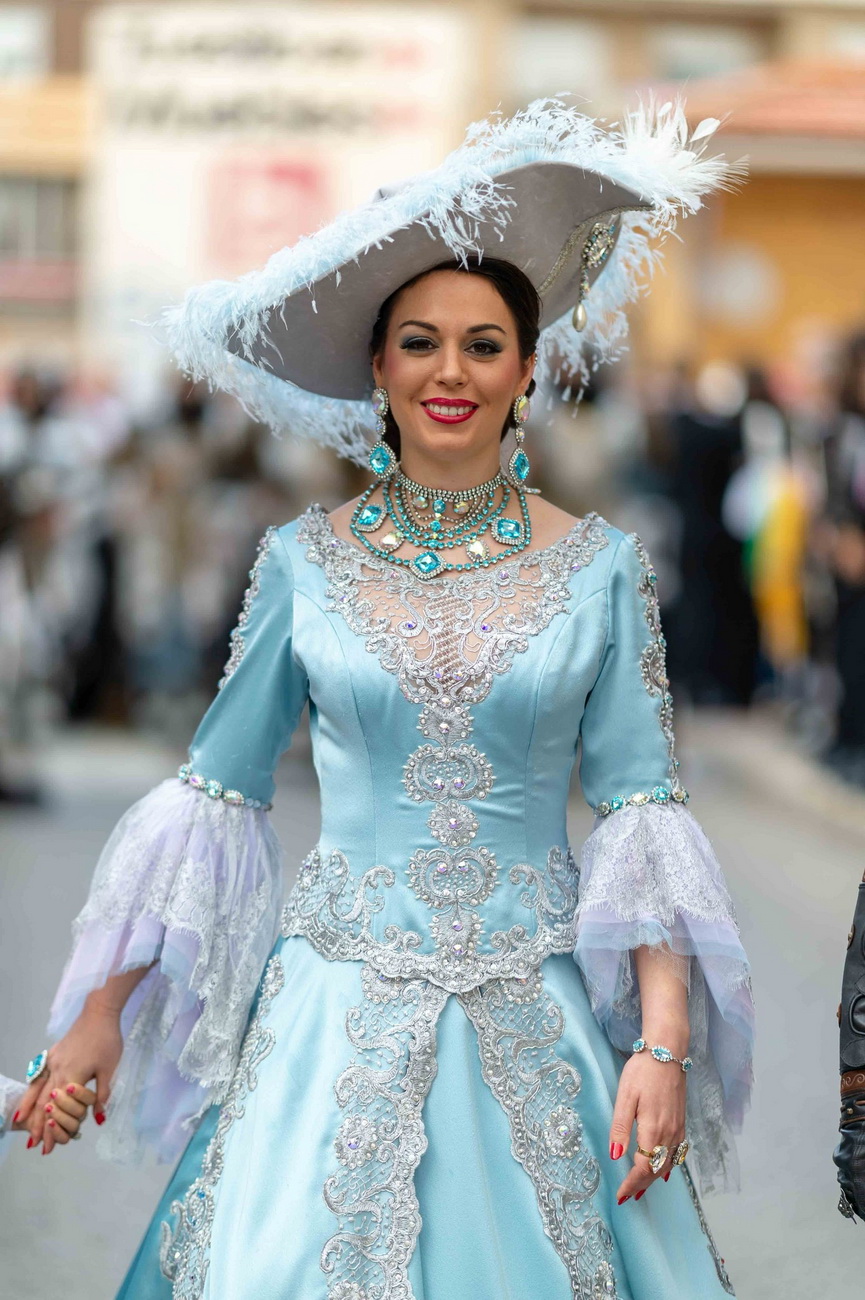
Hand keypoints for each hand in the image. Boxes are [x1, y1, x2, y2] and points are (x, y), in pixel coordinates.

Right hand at [16, 1003, 122, 1153]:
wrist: (98, 1013)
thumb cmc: (107, 1041)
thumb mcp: (110, 1069)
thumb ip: (102, 1095)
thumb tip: (99, 1119)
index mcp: (72, 1078)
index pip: (59, 1111)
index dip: (54, 1130)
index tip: (49, 1147)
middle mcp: (57, 1072)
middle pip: (44, 1104)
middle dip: (40, 1126)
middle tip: (36, 1145)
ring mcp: (52, 1062)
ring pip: (37, 1091)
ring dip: (30, 1111)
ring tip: (24, 1128)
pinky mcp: (52, 1054)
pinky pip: (37, 1076)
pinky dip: (30, 1090)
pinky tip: (28, 1097)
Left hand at [608, 1051, 686, 1203]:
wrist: (667, 1052)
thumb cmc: (642, 1071)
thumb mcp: (625, 1096)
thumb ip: (620, 1127)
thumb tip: (615, 1155)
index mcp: (653, 1129)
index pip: (643, 1167)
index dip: (631, 1184)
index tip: (620, 1195)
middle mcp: (669, 1133)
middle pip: (656, 1169)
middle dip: (642, 1185)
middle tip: (628, 1197)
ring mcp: (678, 1128)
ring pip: (667, 1163)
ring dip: (654, 1178)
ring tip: (641, 1189)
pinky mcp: (681, 1121)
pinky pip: (677, 1152)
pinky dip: (668, 1166)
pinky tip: (663, 1169)